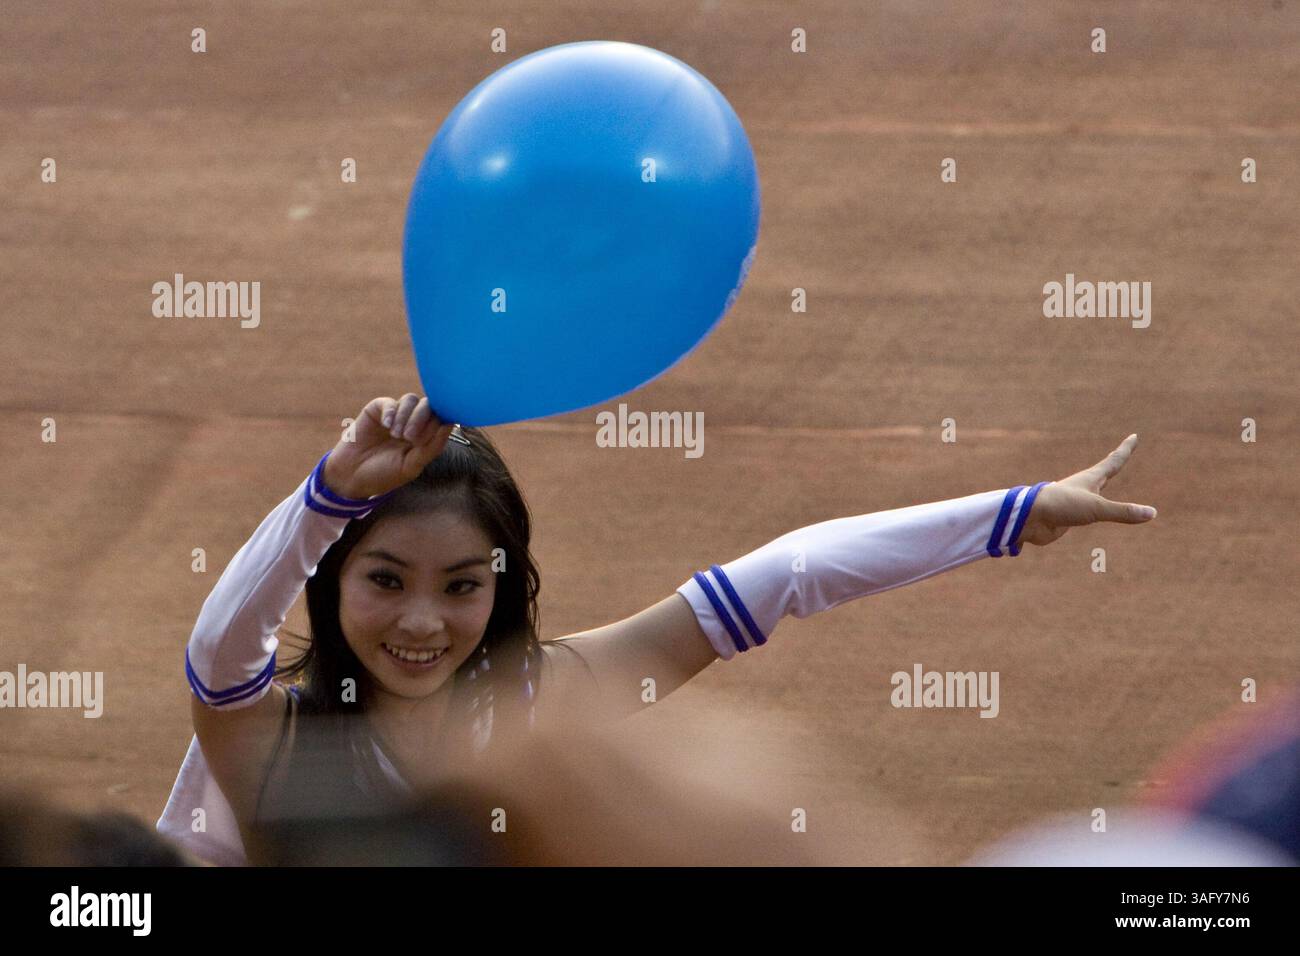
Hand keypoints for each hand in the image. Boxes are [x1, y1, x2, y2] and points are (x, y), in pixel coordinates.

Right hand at [322, 394, 454, 499]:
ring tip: (396, 435)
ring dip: (406, 416)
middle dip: (422, 419)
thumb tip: (450, 424)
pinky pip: (389, 402)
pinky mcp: (377, 410)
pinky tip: (386, 426)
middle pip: (428, 405)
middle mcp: (413, 422)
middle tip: (409, 438)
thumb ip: (433, 446)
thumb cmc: (384, 474)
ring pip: (410, 400)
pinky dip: (390, 412)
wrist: (351, 477)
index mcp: (425, 436)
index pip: (441, 418)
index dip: (438, 423)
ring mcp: (395, 415)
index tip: (425, 439)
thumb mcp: (412, 465)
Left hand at [1015, 434, 1156, 547]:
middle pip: (1102, 473)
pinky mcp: (1066, 516)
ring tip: (1102, 481)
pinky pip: (1082, 512)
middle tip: (1120, 455)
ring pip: (1092, 492)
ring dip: (1099, 486)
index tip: (1134, 436)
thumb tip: (1152, 513)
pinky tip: (1083, 510)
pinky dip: (1089, 509)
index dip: (1125, 449)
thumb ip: (1123, 512)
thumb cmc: (1061, 505)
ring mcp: (1073, 501)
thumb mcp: (1096, 508)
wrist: (1029, 518)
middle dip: (1112, 464)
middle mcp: (1083, 487)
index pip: (1113, 460)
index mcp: (1091, 478)